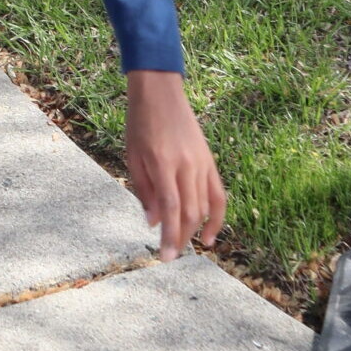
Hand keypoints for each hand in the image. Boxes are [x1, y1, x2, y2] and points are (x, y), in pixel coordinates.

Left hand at [124, 69, 225, 260]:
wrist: (160, 92)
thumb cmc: (139, 123)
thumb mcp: (132, 155)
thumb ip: (144, 190)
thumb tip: (154, 222)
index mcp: (163, 163)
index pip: (170, 209)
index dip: (170, 237)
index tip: (165, 258)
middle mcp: (186, 165)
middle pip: (190, 213)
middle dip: (181, 238)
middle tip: (170, 254)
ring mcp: (202, 163)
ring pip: (204, 207)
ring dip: (194, 231)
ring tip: (183, 245)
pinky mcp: (210, 161)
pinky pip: (218, 195)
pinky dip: (217, 217)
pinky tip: (209, 235)